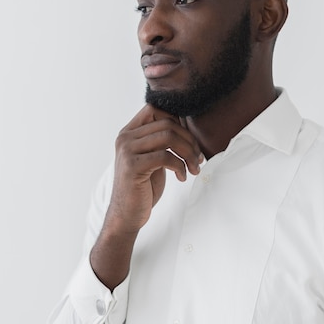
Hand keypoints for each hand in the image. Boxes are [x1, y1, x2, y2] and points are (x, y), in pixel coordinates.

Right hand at [106, 104, 201, 235]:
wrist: (126, 215)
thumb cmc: (143, 187)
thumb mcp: (152, 158)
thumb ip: (161, 141)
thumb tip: (186, 126)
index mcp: (129, 133)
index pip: (155, 109)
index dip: (177, 121)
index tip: (188, 141)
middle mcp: (125, 138)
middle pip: (167, 123)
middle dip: (189, 140)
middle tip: (198, 159)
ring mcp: (127, 150)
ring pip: (168, 137)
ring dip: (188, 152)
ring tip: (194, 167)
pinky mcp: (133, 166)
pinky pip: (165, 156)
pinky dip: (180, 166)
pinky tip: (182, 177)